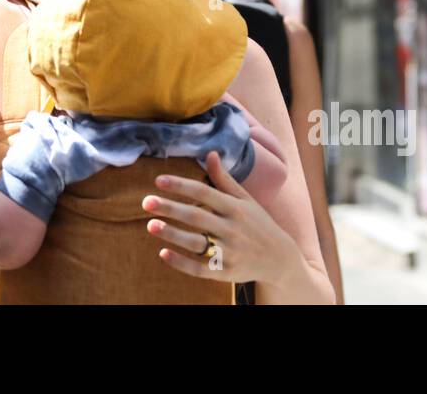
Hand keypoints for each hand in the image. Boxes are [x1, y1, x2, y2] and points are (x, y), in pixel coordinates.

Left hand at [142, 150, 297, 287]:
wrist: (280, 259)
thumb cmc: (258, 223)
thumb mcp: (245, 199)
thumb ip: (224, 179)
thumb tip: (210, 153)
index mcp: (235, 208)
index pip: (204, 193)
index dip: (181, 185)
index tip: (159, 180)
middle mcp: (232, 229)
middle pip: (196, 216)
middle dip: (170, 208)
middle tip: (146, 202)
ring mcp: (229, 252)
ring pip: (196, 243)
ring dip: (172, 234)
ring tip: (150, 225)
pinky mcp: (225, 273)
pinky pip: (199, 268)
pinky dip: (181, 262)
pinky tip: (163, 253)